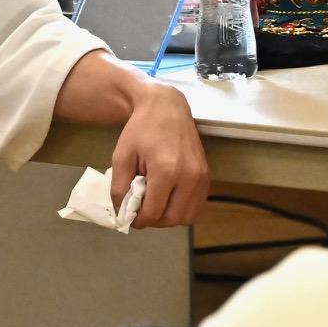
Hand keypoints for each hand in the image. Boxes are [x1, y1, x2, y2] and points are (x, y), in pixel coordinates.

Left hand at [111, 82, 208, 229]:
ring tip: (156, 203)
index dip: (137, 220)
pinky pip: (197, 205)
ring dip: (170, 217)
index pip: (153, 213)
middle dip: (154, 221)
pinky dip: (182, 209)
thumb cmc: (141, 129)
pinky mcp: (207, 175)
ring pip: (188, 216)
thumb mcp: (122, 157)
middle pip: (173, 219)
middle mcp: (189, 176)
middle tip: (141, 210)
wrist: (166, 106)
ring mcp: (202, 176)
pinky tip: (169, 198)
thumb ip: (120, 189)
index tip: (128, 215)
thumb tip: (122, 214)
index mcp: (167, 170)